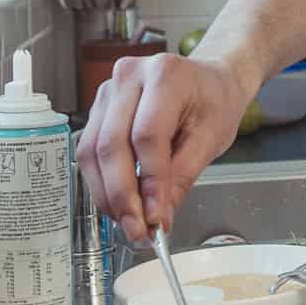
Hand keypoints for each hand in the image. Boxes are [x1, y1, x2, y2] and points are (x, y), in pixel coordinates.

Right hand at [77, 53, 250, 241]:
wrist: (211, 81)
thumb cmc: (216, 101)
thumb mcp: (212, 137)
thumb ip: (183, 176)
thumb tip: (159, 216)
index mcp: (165, 75)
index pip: (147, 136)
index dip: (148, 182)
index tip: (156, 217)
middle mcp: (129, 76)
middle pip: (112, 144)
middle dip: (122, 196)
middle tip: (137, 229)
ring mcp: (108, 90)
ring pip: (92, 150)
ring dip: (107, 193)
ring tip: (129, 221)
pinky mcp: (99, 108)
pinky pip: (89, 149)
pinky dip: (102, 181)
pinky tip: (120, 201)